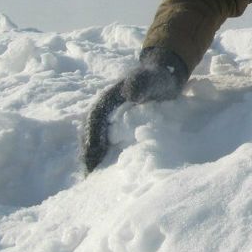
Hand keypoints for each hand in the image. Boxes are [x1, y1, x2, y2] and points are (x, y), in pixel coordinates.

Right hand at [81, 47, 187, 173]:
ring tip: (93, 175)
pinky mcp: (119, 126)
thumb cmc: (155, 77)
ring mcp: (110, 118)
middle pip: (90, 132)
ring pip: (96, 138)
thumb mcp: (150, 78)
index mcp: (107, 99)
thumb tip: (129, 94)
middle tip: (89, 173)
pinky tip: (106, 167)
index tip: (92, 156)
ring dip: (93, 154)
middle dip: (88, 151)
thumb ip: (140, 83)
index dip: (91, 137)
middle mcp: (104, 110)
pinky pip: (107, 140)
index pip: (94, 120)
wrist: (162, 76)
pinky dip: (104, 153)